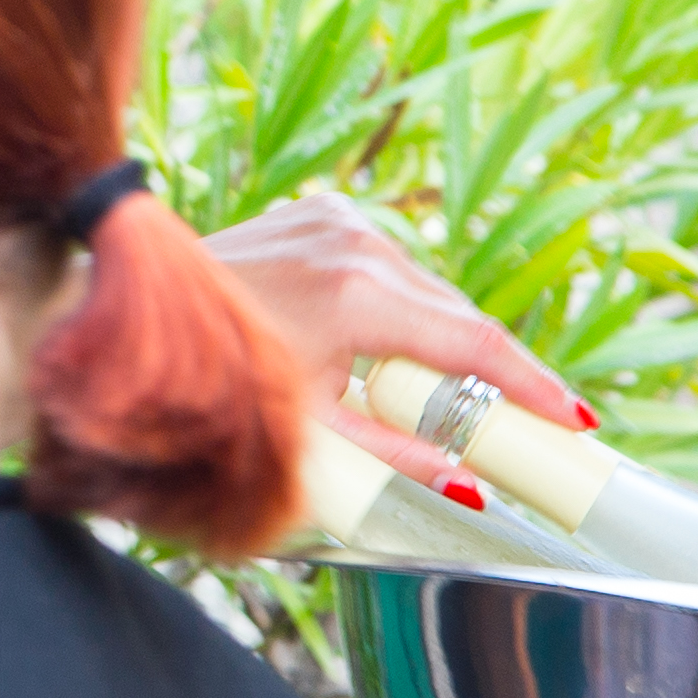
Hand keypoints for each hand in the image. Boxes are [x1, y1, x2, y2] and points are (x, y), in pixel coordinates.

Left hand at [197, 193, 591, 487]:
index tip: (576, 423)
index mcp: (354, 296)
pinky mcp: (316, 211)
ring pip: (424, 288)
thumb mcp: (307, 438)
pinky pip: (385, 265)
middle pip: (456, 315)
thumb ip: (397, 460)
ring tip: (448, 399)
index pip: (475, 344)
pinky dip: (400, 308)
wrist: (121, 316)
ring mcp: (332, 218)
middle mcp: (351, 242)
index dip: (533, 388)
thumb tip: (470, 486)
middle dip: (494, 373)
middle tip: (531, 427)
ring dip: (442, 339)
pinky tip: (390, 348)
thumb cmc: (206, 385)